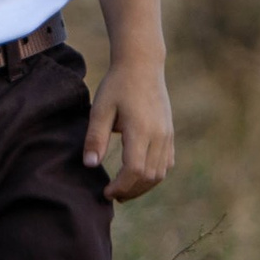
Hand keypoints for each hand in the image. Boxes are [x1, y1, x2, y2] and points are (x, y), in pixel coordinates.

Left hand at [83, 53, 174, 201]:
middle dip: (130, 191)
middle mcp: (158, 135)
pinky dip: (153, 175)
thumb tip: (90, 165)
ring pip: (160, 173)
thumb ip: (95, 137)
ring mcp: (167, 135)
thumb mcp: (100, 109)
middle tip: (112, 194)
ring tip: (123, 189)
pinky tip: (138, 176)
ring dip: (142, 186)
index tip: (105, 191)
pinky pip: (166, 163)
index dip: (120, 186)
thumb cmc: (118, 85)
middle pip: (148, 177)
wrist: (142, 65)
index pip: (134, 171)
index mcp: (141, 130)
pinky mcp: (169, 133)